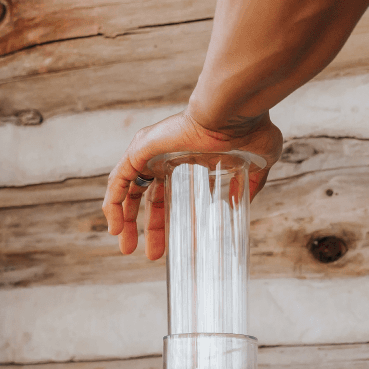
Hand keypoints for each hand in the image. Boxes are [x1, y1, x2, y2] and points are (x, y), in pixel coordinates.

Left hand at [102, 109, 282, 259]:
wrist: (236, 114)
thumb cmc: (249, 130)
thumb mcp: (254, 167)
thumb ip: (248, 186)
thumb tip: (242, 206)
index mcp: (187, 162)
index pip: (168, 196)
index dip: (166, 223)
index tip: (169, 249)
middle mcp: (165, 157)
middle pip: (147, 198)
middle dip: (149, 228)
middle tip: (153, 254)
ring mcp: (151, 153)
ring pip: (128, 191)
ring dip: (125, 220)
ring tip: (126, 247)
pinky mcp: (140, 150)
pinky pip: (119, 181)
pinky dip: (113, 204)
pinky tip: (115, 228)